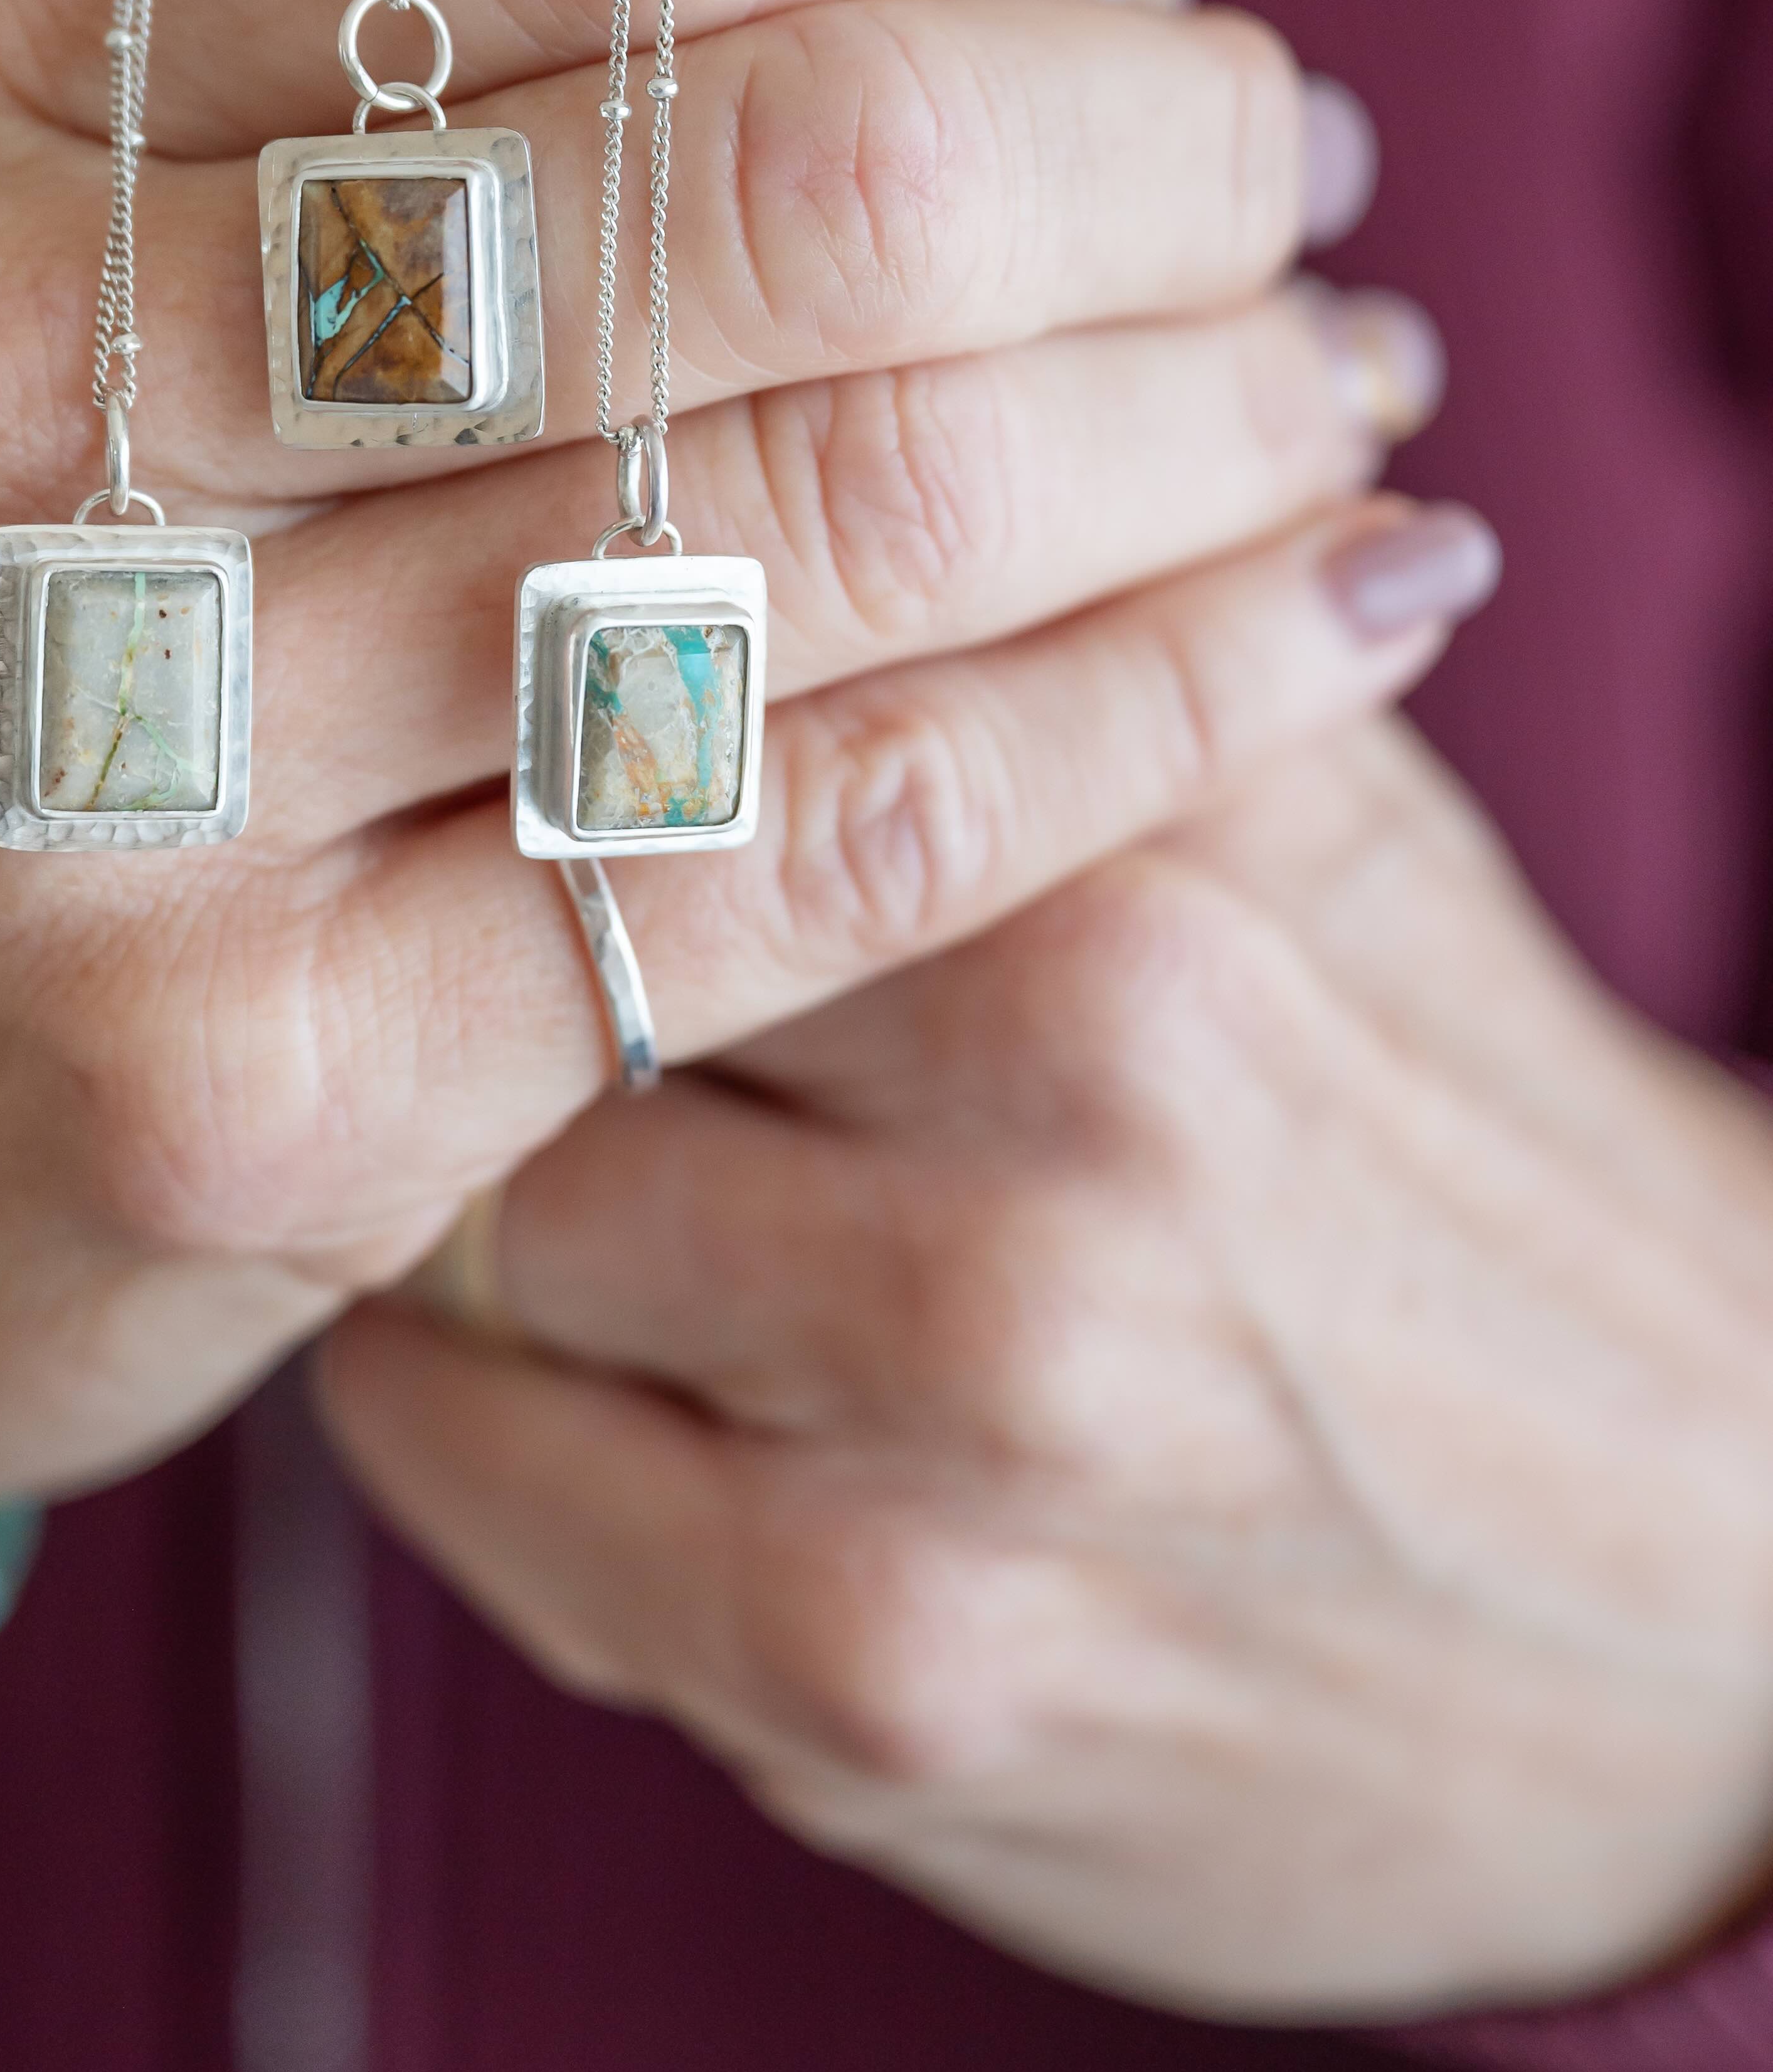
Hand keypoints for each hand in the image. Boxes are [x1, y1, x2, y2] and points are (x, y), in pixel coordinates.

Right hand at [0, 0, 1423, 1580]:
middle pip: (782, 164)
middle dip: (1149, 142)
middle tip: (1284, 168)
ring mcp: (88, 765)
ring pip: (840, 507)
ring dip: (1200, 419)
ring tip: (1339, 377)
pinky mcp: (244, 1090)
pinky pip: (826, 836)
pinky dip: (1152, 710)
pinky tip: (1332, 620)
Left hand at [323, 711, 1772, 2020]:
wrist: (1721, 1599)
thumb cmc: (1457, 1161)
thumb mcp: (1331, 828)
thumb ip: (1077, 608)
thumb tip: (770, 391)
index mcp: (1149, 858)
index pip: (653, 697)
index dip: (518, 709)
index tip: (468, 726)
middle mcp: (1064, 1124)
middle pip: (523, 960)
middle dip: (463, 964)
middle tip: (452, 958)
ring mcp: (968, 1426)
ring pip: (459, 1229)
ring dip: (429, 1196)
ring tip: (492, 1165)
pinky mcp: (875, 1680)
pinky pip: (472, 1487)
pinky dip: (438, 1415)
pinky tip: (505, 1369)